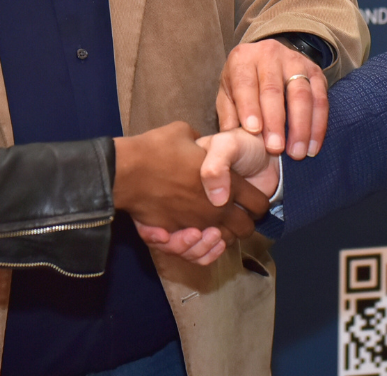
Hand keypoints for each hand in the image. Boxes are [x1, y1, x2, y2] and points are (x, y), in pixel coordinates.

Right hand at [113, 122, 267, 246]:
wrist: (126, 170)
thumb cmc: (158, 148)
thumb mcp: (186, 133)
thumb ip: (203, 145)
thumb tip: (203, 149)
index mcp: (228, 183)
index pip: (258, 203)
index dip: (260, 202)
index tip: (253, 200)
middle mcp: (216, 209)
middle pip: (245, 228)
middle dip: (244, 224)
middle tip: (236, 216)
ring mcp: (196, 225)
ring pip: (221, 244)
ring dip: (221, 240)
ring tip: (216, 231)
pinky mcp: (176, 236)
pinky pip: (195, 253)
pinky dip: (200, 251)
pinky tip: (199, 240)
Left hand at [215, 38, 327, 159]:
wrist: (268, 61)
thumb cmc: (244, 84)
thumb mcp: (228, 93)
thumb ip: (228, 115)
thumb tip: (232, 139)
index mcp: (243, 59)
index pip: (245, 83)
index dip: (249, 107)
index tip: (253, 131)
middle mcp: (269, 55)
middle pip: (274, 89)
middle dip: (275, 121)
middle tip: (275, 149)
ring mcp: (295, 61)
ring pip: (301, 94)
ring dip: (300, 127)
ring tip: (297, 153)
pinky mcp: (315, 72)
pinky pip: (320, 99)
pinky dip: (318, 125)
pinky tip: (312, 146)